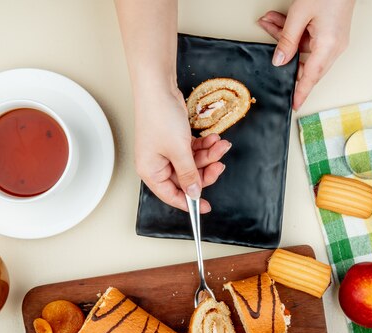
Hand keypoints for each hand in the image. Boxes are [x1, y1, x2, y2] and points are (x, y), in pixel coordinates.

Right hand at [133, 88, 230, 213]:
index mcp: (151, 172)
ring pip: (194, 163)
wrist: (158, 87)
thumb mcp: (179, 151)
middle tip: (219, 165)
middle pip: (187, 179)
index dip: (190, 202)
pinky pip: (194, 150)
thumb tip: (194, 193)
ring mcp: (167, 152)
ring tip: (220, 145)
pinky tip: (214, 139)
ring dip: (209, 155)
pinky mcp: (176, 140)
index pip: (171, 196)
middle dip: (206, 171)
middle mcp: (158, 164)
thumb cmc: (160, 117)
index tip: (206, 206)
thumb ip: (189, 175)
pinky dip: (205, 146)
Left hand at [258, 0, 354, 109]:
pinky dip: (294, 32)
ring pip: (304, 49)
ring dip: (286, 38)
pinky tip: (278, 21)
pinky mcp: (332, 32)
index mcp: (328, 46)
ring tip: (269, 22)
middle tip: (269, 52)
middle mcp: (335, 46)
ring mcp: (334, 40)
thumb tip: (279, 60)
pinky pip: (309, 39)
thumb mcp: (300, 13)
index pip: (311, 77)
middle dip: (285, 57)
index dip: (301, 92)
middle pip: (306, 64)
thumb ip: (287, 39)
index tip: (294, 105)